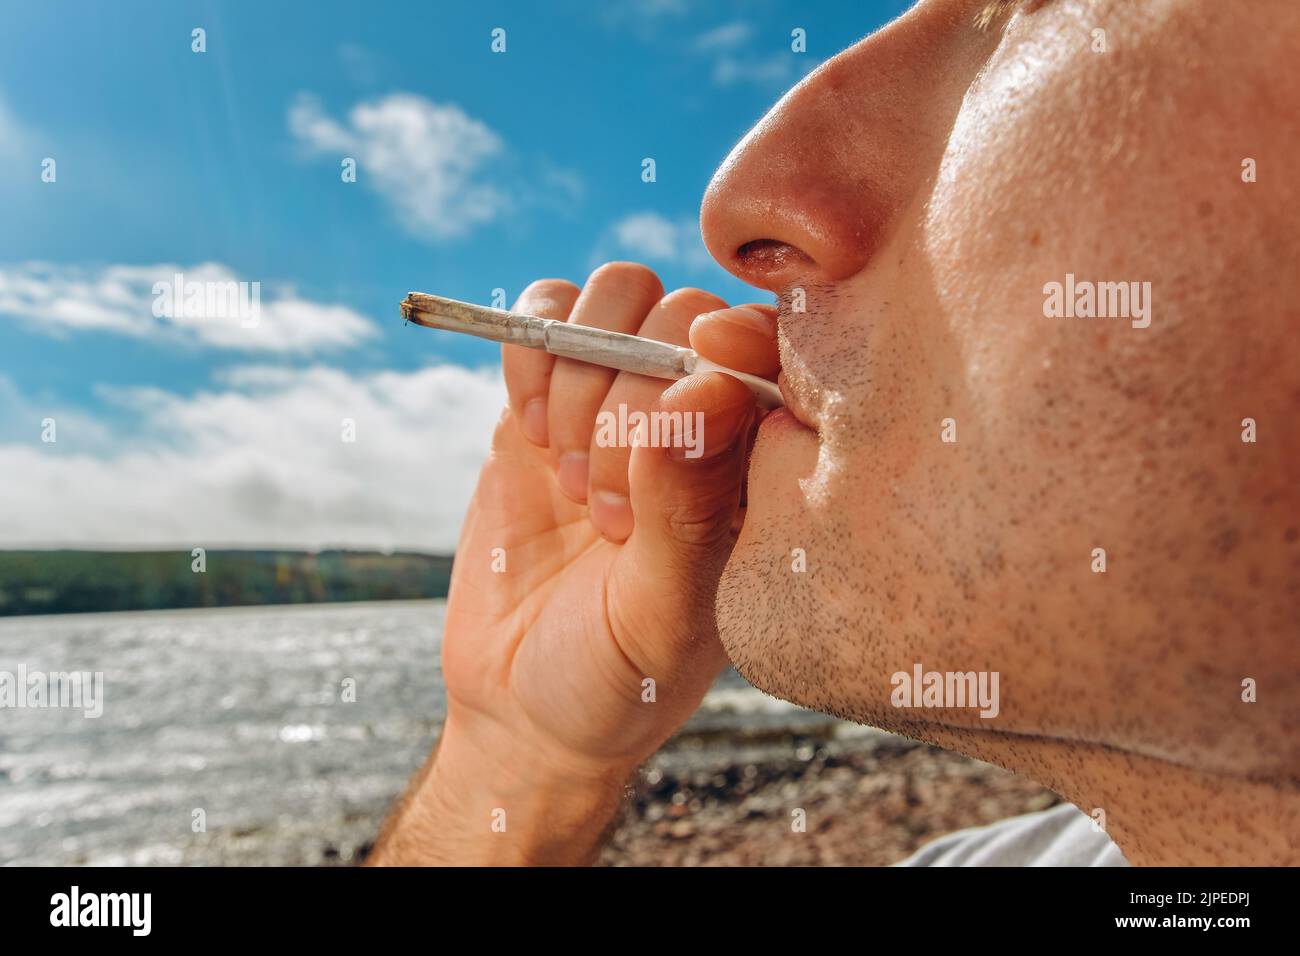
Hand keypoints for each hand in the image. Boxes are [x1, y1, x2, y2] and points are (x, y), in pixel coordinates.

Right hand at [371, 263, 779, 864]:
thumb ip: (686, 506)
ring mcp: (618, 398)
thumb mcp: (660, 613)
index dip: (732, 343)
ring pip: (617, 297)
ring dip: (579, 380)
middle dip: (633, 399)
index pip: (770, 349)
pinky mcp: (547, 397)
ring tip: (571, 479)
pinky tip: (529, 436)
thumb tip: (708, 383)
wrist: (521, 703)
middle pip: (684, 314)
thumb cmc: (617, 678)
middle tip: (608, 510)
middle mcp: (698, 417)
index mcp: (757, 464)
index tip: (689, 384)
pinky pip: (544, 316)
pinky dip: (529, 355)